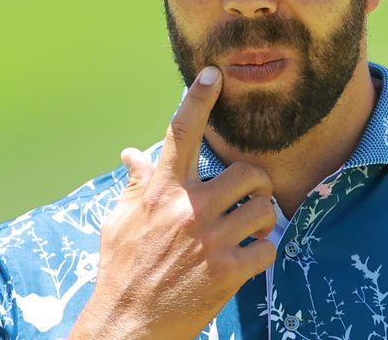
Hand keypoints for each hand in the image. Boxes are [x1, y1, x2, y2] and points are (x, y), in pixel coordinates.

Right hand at [68, 66, 276, 339]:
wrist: (127, 326)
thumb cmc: (121, 271)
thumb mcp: (120, 223)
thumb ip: (136, 186)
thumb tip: (132, 153)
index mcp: (160, 192)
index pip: (180, 133)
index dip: (198, 99)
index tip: (214, 74)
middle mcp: (187, 209)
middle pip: (247, 172)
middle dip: (254, 184)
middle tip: (247, 197)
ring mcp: (210, 240)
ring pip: (263, 208)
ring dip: (262, 219)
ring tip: (248, 230)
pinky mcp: (227, 272)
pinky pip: (267, 247)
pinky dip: (263, 252)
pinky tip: (249, 258)